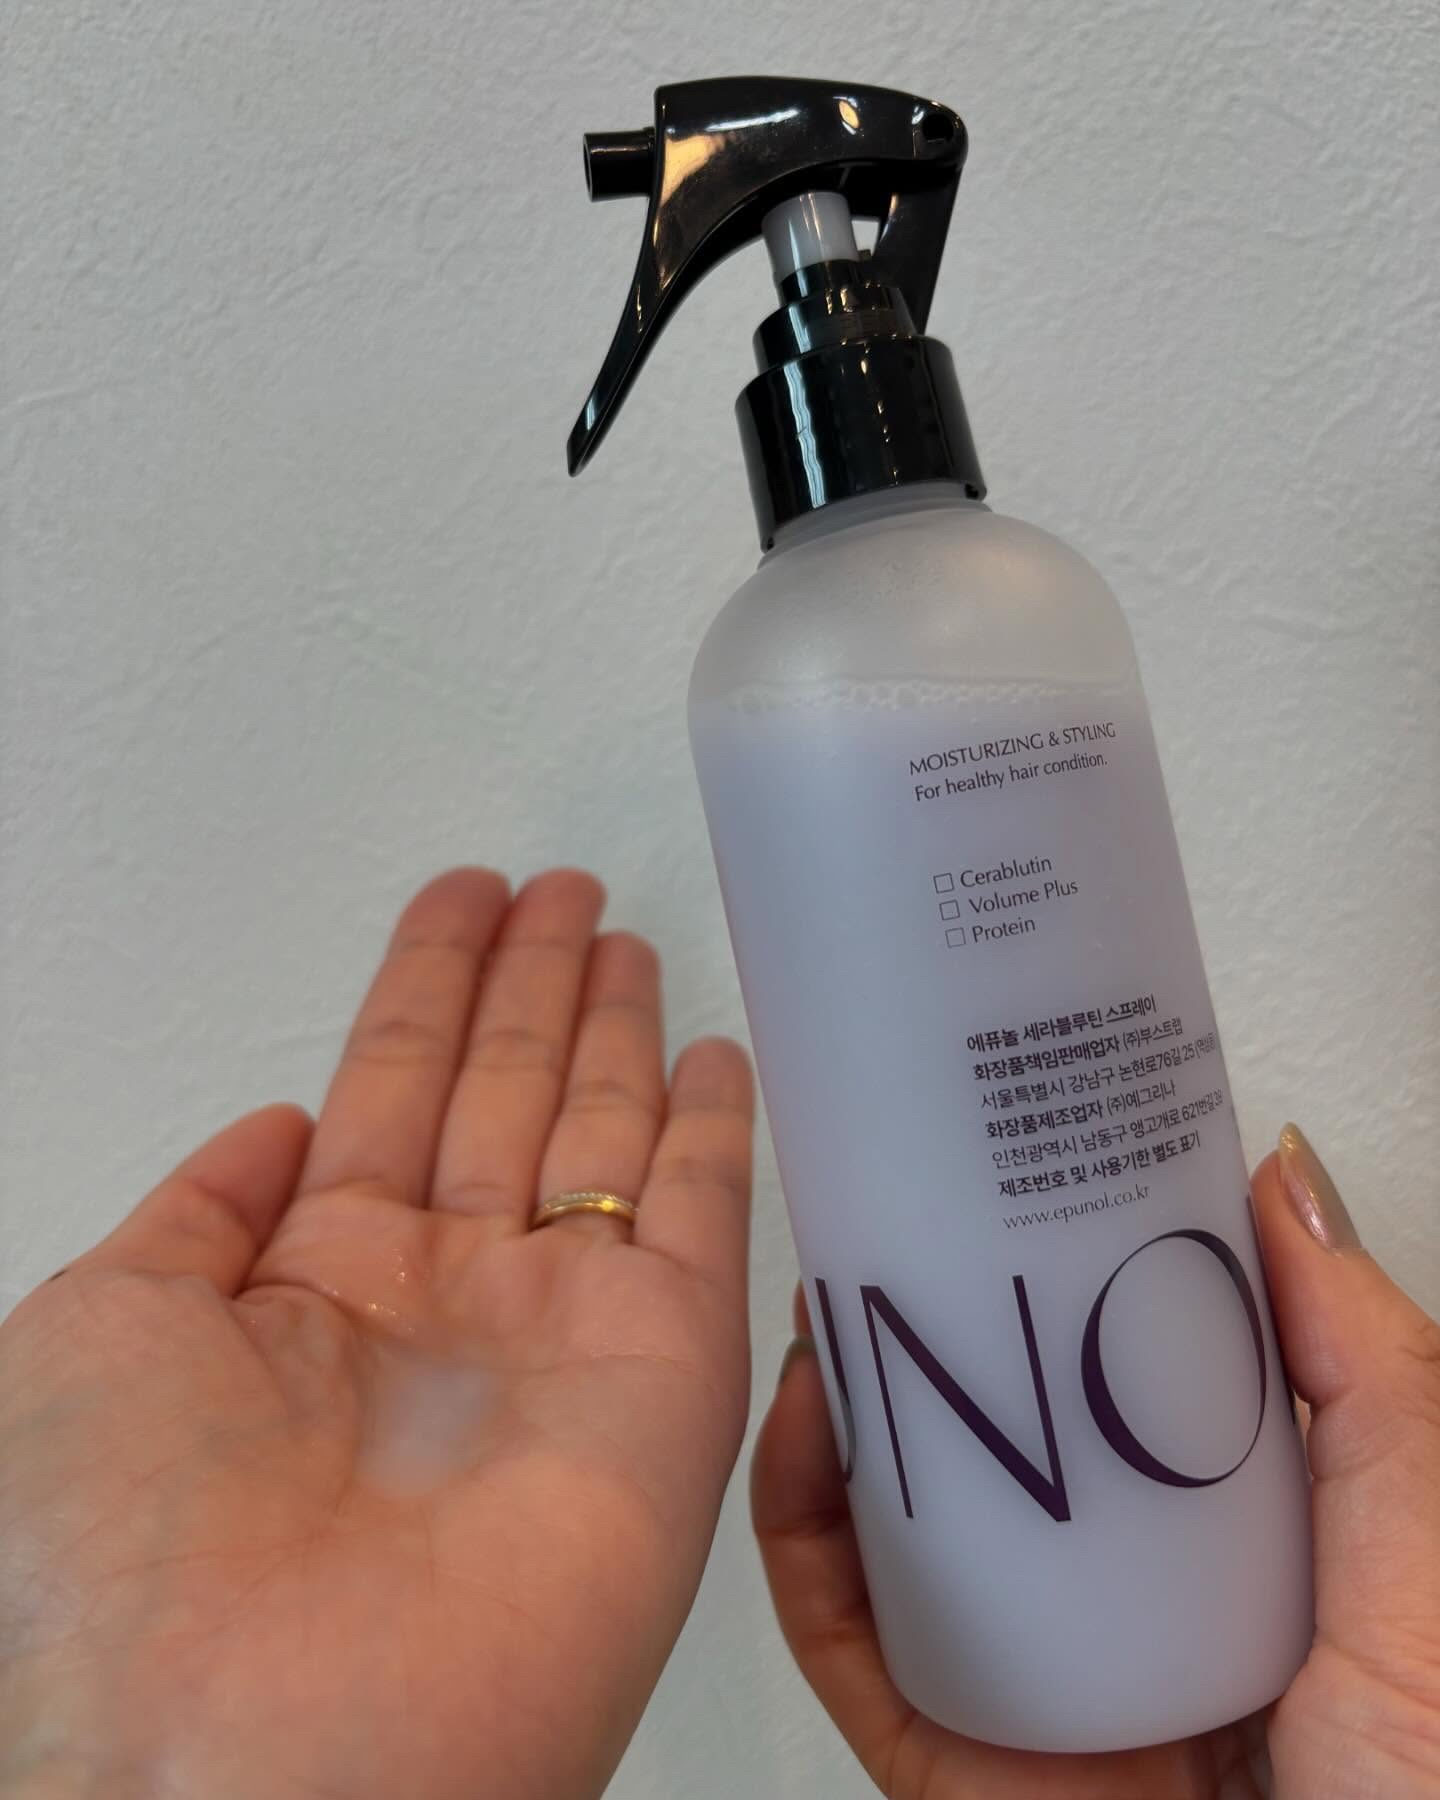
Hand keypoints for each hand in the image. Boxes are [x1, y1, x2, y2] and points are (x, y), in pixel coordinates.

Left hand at [1, 869, 754, 1799]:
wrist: (258, 1761)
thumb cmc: (129, 1555)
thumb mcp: (103, 1332)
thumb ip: (197, 1218)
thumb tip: (278, 1128)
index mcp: (312, 1283)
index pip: (386, 1088)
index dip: (426, 984)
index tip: (463, 895)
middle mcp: (446, 1298)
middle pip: (502, 1095)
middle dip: (532, 986)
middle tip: (567, 886)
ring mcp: (562, 1332)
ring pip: (605, 1136)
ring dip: (618, 1031)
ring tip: (630, 932)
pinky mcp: (670, 1374)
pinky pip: (711, 1223)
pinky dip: (724, 1137)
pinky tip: (722, 1055)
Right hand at [754, 1126, 1439, 1797]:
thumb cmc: (1431, 1778)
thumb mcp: (1423, 1523)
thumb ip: (1363, 1356)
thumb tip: (1274, 1172)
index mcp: (1223, 1548)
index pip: (1107, 1390)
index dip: (1043, 1280)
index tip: (1001, 1178)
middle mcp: (1113, 1606)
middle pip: (981, 1450)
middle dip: (914, 1332)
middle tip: (880, 1224)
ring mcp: (1025, 1686)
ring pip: (891, 1532)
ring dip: (835, 1414)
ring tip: (825, 1303)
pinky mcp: (948, 1764)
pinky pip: (847, 1638)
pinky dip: (801, 1531)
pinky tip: (803, 1429)